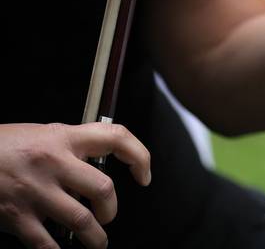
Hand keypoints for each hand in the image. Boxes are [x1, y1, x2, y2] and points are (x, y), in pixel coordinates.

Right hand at [0, 122, 150, 248]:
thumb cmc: (2, 146)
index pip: (116, 138)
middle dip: (111, 209)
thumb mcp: (40, 134)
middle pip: (103, 189)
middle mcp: (53, 163)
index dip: (139, 156)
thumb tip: (95, 163)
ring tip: (97, 242)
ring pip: (82, 221)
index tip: (143, 174)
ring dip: (95, 237)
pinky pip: (46, 244)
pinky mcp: (16, 216)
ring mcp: (34, 191)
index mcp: (62, 137)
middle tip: (107, 216)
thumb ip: (68, 146)